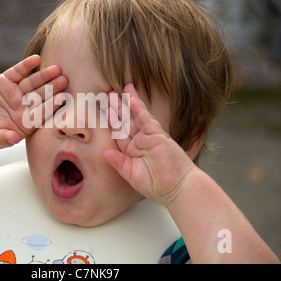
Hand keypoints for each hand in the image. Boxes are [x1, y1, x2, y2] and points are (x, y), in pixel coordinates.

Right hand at [0, 55, 66, 148]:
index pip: (41, 112)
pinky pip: (18, 72)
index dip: (51, 105)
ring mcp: (16, 92)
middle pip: (41, 95)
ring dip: (44, 75)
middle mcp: (24, 105)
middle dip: (52, 88)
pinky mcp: (6, 81)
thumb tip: (14, 140)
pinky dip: (26, 65)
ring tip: (56, 69)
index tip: (61, 99)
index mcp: (26, 121)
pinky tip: (36, 58)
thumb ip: (4, 139)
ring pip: (32, 82)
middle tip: (65, 80)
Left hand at [103, 84, 197, 204]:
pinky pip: (146, 119)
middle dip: (117, 108)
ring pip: (135, 117)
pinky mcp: (158, 135)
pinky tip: (132, 99)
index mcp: (131, 151)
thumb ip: (118, 163)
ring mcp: (149, 137)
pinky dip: (139, 109)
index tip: (102, 110)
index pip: (118, 133)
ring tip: (117, 92)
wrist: (178, 188)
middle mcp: (139, 142)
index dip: (110, 121)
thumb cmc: (157, 186)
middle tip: (107, 94)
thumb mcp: (131, 175)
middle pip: (125, 121)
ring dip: (126, 104)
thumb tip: (104, 153)